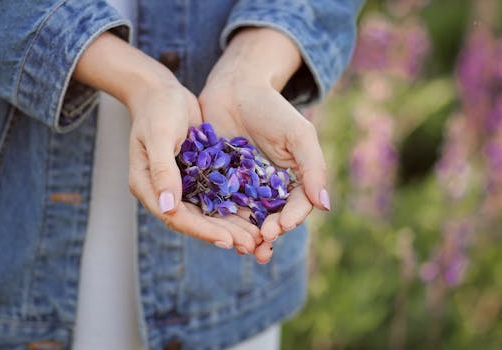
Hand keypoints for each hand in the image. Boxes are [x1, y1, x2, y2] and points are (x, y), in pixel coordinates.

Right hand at [73, 32, 258, 252]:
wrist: (162, 92)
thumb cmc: (157, 109)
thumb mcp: (159, 135)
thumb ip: (163, 169)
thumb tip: (168, 206)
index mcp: (148, 186)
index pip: (176, 217)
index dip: (202, 230)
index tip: (227, 240)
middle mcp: (163, 191)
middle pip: (195, 220)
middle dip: (223, 233)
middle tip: (250, 245)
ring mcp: (180, 185)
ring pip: (207, 212)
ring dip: (231, 225)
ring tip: (256, 237)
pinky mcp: (196, 176)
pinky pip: (216, 196)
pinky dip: (233, 205)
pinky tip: (254, 213)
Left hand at [199, 28, 330, 261]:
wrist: (235, 88)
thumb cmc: (272, 109)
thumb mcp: (299, 135)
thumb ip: (313, 168)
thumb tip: (325, 205)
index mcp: (292, 178)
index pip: (295, 206)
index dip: (290, 219)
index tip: (280, 228)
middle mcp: (268, 187)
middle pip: (271, 218)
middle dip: (267, 236)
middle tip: (259, 249)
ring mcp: (243, 186)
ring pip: (246, 217)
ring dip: (245, 236)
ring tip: (241, 249)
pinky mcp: (218, 181)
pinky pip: (220, 204)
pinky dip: (221, 220)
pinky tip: (217, 230)